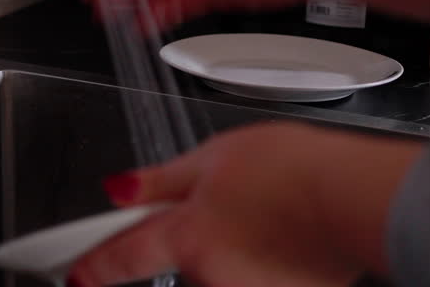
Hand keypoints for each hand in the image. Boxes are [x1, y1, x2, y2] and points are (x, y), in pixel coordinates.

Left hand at [67, 123, 423, 286]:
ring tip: (265, 221)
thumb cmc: (295, 171)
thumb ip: (162, 181)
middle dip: (193, 241)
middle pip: (181, 262)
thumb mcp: (214, 156)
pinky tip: (284, 241)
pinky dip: (262, 266)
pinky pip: (254, 282)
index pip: (120, 256)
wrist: (358, 197)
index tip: (71, 274)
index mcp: (186, 234)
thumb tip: (120, 190)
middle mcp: (211, 274)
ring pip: (220, 273)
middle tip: (228, 211)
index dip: (90, 265)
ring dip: (232, 253)